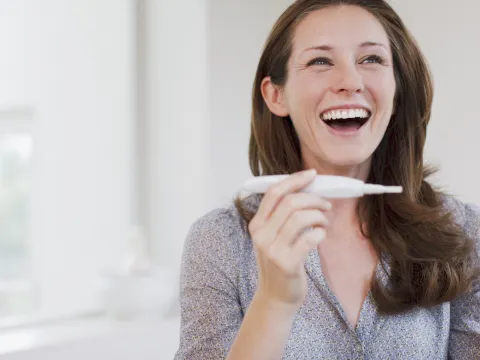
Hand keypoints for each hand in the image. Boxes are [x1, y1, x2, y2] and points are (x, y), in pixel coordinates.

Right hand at [248, 169, 330, 311]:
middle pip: (290, 202)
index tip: (311, 174)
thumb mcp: (271, 238)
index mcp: (256, 225)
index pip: (274, 193)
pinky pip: (310, 238)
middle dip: (313, 198)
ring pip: (301, 217)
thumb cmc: (279, 263)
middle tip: (326, 204)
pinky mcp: (287, 263)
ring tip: (324, 221)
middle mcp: (261, 235)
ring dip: (319, 215)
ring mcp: (273, 250)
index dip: (294, 179)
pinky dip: (321, 232)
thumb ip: (281, 217)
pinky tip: (321, 236)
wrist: (276, 297)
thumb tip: (305, 190)